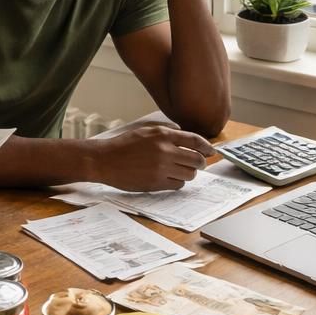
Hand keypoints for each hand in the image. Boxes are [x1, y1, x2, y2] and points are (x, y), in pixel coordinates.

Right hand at [91, 125, 217, 191]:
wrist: (104, 160)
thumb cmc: (123, 145)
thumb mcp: (144, 129)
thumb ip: (165, 130)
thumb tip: (184, 133)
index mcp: (163, 135)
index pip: (195, 141)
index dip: (206, 147)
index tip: (211, 152)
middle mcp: (165, 150)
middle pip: (196, 159)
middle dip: (200, 163)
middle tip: (199, 165)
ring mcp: (161, 168)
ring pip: (189, 174)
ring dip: (189, 173)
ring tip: (181, 171)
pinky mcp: (155, 183)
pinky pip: (177, 185)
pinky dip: (178, 182)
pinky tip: (171, 178)